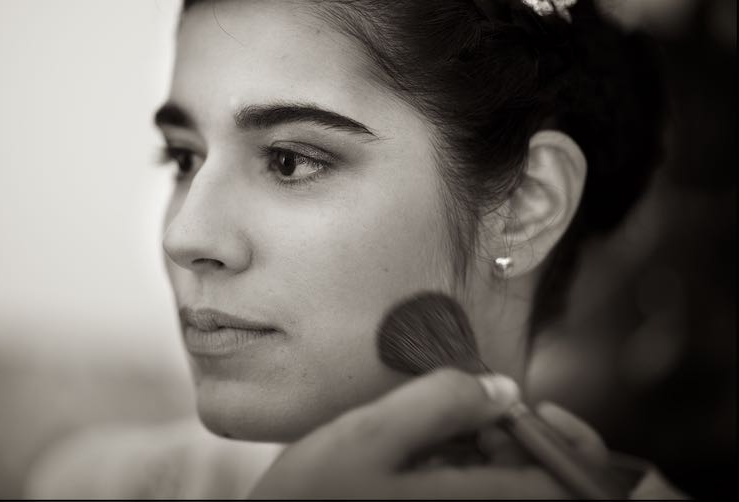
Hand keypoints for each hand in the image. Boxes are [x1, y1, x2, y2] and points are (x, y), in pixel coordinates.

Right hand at [249, 368, 613, 498]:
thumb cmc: (312, 500)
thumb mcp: (369, 435)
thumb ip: (439, 403)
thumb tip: (503, 389)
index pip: (566, 483)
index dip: (562, 437)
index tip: (524, 404)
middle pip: (535, 482)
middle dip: (510, 439)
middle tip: (467, 411)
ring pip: (498, 486)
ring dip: (480, 453)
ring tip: (430, 433)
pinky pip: (464, 493)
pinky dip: (454, 471)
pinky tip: (416, 457)